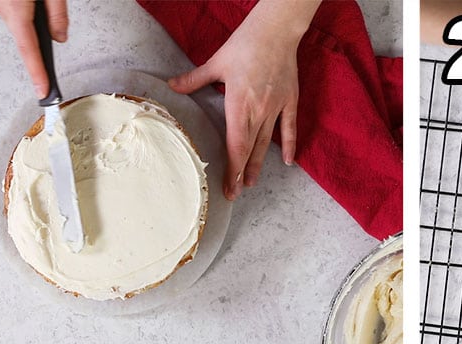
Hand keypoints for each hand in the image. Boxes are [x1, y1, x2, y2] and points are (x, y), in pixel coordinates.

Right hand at [0, 0, 69, 99]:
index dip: (37, 74)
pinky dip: (26, 12)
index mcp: (16, 8)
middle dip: (41, 40)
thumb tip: (60, 37)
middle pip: (26, 37)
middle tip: (54, 38)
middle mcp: (3, 8)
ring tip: (44, 3)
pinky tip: (32, 2)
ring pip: (20, 24)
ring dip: (34, 20)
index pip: (29, 50)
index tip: (44, 93)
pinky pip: (14, 13)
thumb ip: (57, 14)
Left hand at [168, 0, 320, 198]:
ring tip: (252, 183)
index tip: (228, 187)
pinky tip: (287, 162)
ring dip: (259, 165)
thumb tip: (172, 86)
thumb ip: (194, 79)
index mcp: (239, 104)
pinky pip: (289, 129)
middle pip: (249, 150)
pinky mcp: (289, 101)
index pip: (235, 145)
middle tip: (236, 193)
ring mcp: (275, 108)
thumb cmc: (245, 45)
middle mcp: (258, 112)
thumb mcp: (216, 62)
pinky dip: (289, 145)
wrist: (275, 31)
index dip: (231, 169)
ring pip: (266, 144)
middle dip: (242, 174)